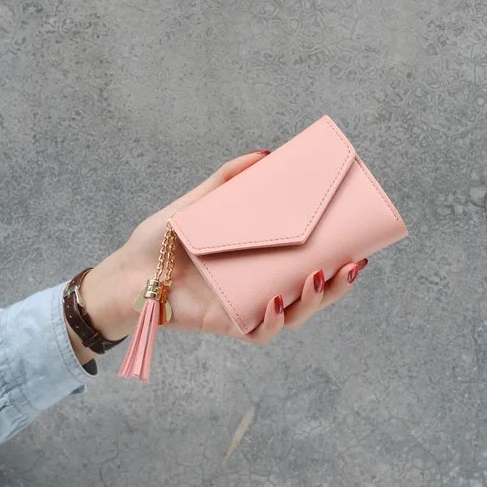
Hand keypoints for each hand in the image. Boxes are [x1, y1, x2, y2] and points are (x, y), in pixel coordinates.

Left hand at [72, 150, 367, 360]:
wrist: (126, 273)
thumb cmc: (161, 241)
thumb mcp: (198, 203)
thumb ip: (227, 179)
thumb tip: (265, 155)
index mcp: (262, 260)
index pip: (310, 263)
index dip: (339, 260)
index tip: (360, 246)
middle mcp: (260, 285)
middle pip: (313, 293)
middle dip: (338, 283)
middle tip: (352, 263)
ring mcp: (246, 306)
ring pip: (295, 314)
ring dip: (315, 300)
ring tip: (319, 276)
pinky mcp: (227, 323)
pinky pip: (259, 331)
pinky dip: (273, 320)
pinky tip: (278, 302)